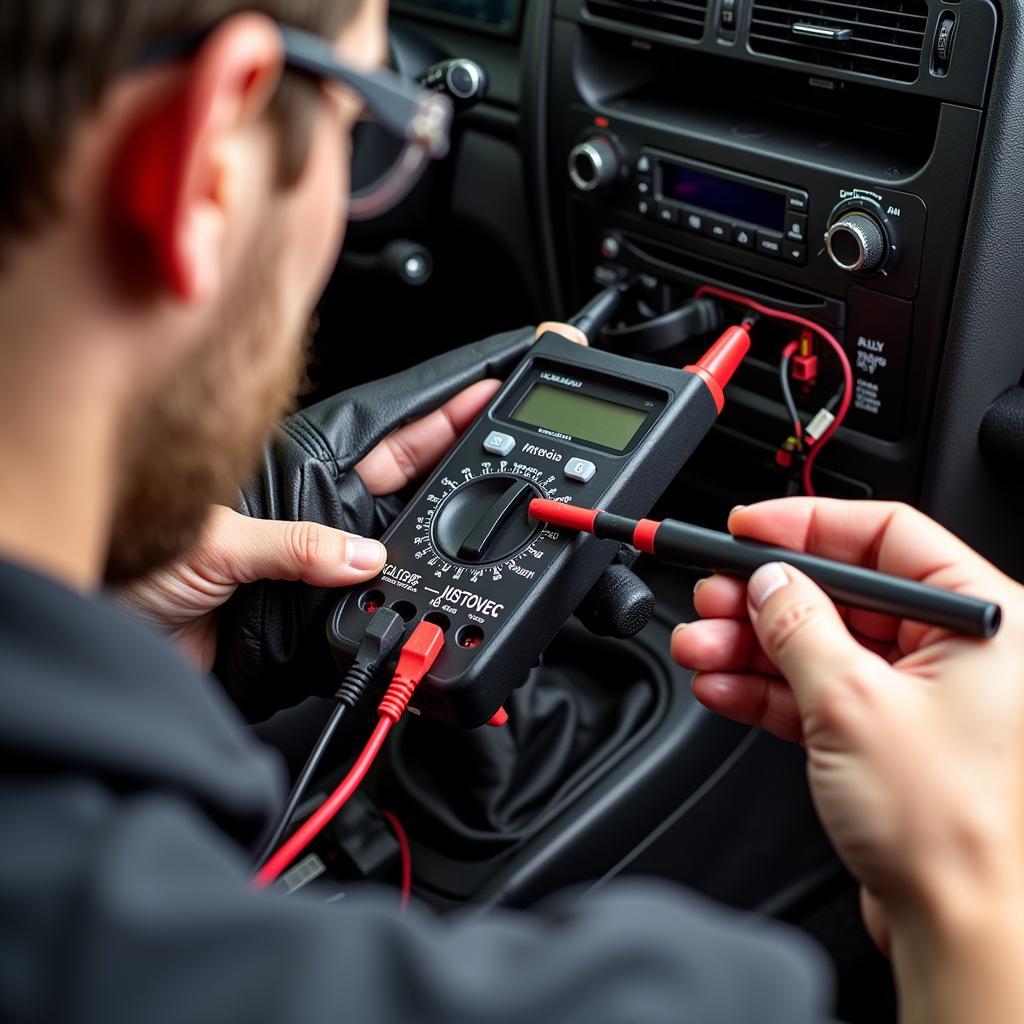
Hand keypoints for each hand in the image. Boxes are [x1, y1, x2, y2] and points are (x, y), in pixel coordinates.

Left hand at [125, 323, 594, 718]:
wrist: (113, 638)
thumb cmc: (134, 565)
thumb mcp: (216, 540)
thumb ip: (293, 546)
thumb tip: (364, 557)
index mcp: (302, 474)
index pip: (391, 431)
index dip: (446, 410)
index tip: (494, 387)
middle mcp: (323, 516)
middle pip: (415, 483)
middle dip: (469, 463)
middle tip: (521, 448)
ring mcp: (326, 566)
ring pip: (408, 547)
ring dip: (447, 544)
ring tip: (497, 522)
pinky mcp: (319, 618)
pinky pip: (378, 609)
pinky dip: (410, 610)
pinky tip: (439, 605)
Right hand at [671, 498, 1023, 1021]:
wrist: (952, 923)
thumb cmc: (946, 826)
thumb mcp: (851, 699)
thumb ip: (799, 623)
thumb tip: (767, 578)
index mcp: (980, 620)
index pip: (886, 535)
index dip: (808, 524)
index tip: (748, 527)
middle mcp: (954, 651)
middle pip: (841, 591)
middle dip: (765, 595)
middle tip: (711, 596)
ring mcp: (915, 693)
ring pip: (819, 641)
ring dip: (751, 643)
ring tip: (700, 645)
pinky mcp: (881, 732)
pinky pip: (814, 689)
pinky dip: (765, 686)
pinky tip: (722, 684)